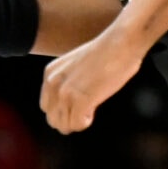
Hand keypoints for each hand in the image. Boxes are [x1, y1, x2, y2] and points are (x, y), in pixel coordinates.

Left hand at [38, 18, 149, 132]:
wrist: (121, 43)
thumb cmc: (107, 53)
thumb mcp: (76, 65)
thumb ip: (68, 81)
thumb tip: (71, 103)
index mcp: (49, 73)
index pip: (46, 106)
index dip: (62, 111)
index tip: (77, 107)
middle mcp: (53, 83)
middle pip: (53, 119)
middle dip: (68, 120)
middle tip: (85, 113)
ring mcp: (65, 92)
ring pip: (64, 125)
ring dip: (77, 122)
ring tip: (90, 110)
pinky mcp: (80, 100)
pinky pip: (77, 124)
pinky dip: (85, 123)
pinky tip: (93, 111)